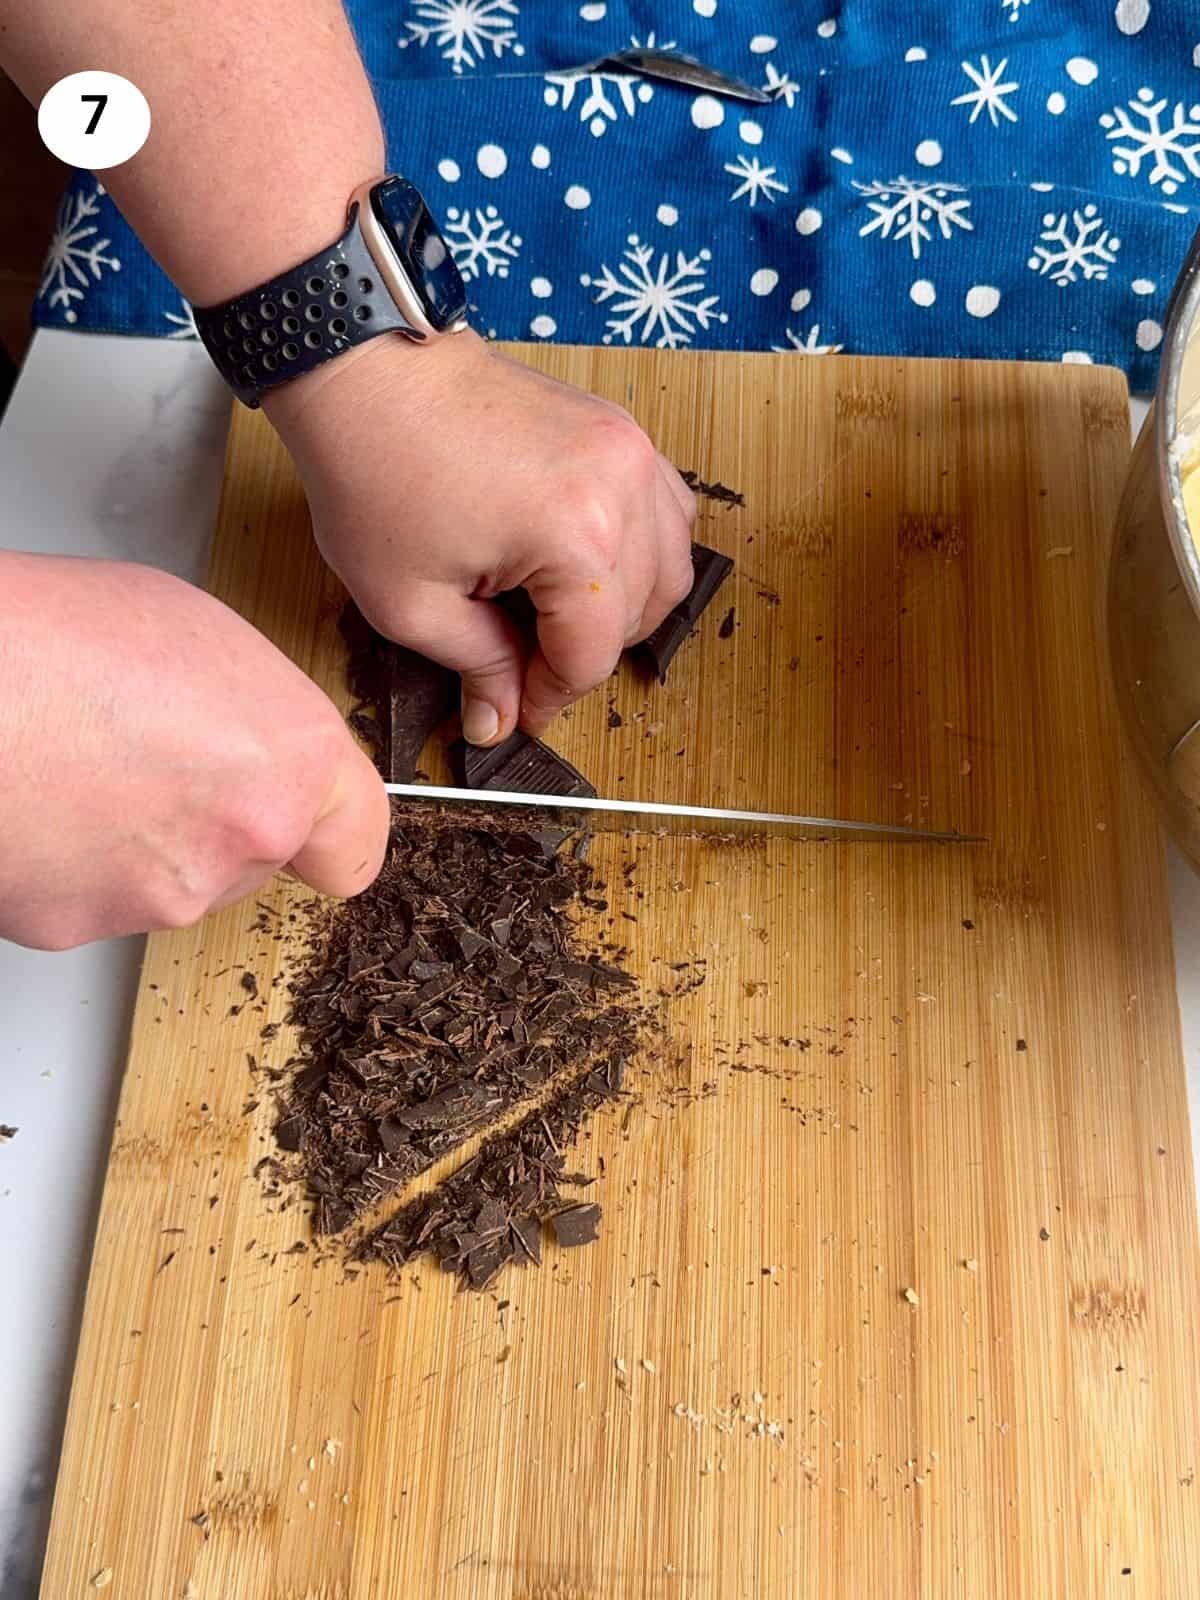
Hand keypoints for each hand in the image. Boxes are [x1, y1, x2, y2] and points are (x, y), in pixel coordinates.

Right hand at [0, 554, 388, 949]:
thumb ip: (253, 710)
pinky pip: (98, 898)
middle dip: (219, 816)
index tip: (316, 826)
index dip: (331, 829)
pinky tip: (46, 801)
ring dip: (144, 837)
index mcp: (287, 763)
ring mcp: (160, 896)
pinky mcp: (78, 930)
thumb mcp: (193, 631)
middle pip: (257, 856)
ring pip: (176, 879)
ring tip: (81, 763)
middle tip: (151, 752)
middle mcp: (240, 844)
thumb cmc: (47, 638)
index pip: (355, 839)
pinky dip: (77, 864)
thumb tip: (248, 739)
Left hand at [263, 329, 696, 743]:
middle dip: (581, 654)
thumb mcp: (412, 603)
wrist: (365, 373)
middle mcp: (621, 488)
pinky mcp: (620, 431)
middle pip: (638, 615)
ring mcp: (630, 451)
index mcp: (577, 537)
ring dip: (623, 609)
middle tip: (524, 667)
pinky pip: (668, 511)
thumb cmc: (376, 472)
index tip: (518, 710)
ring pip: (670, 566)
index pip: (592, 654)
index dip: (551, 695)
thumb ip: (477, 667)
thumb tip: (499, 720)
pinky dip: (643, 551)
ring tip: (558, 621)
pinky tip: (593, 568)